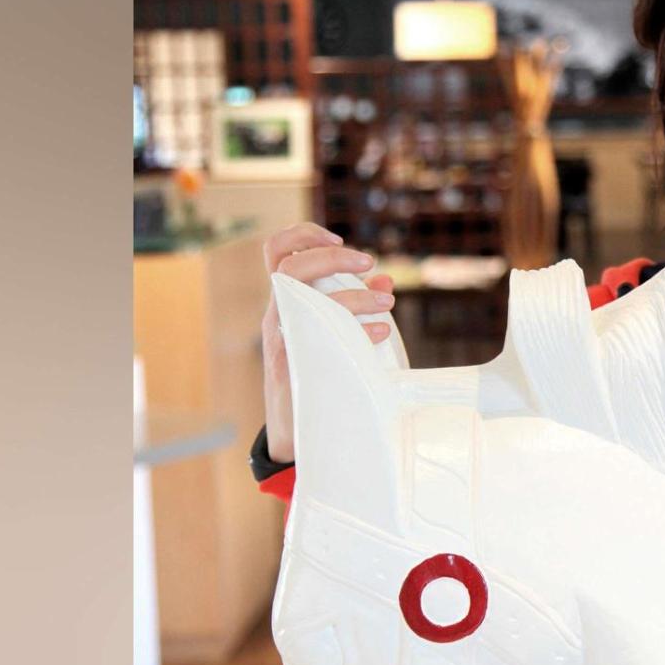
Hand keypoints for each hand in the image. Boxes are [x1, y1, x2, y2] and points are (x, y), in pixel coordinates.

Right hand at [261, 223, 394, 463]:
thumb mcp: (334, 334)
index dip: (303, 234)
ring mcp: (281, 339)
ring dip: (352, 295)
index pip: (277, 252)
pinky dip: (355, 328)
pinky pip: (316, 336)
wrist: (296, 430)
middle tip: (369, 263)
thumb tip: (386, 281)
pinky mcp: (292, 365)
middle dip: (332, 257)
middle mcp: (277, 314)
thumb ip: (356, 304)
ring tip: (387, 304)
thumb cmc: (319, 374)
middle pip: (288, 266)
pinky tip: (380, 333)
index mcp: (287, 301)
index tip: (338, 237)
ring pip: (303, 298)